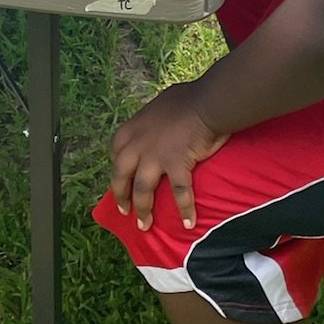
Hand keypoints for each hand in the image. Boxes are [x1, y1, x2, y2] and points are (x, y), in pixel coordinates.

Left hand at [109, 81, 227, 231]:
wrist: (208, 102)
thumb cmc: (190, 98)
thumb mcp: (162, 103)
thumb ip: (154, 117)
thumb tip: (159, 120)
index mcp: (134, 127)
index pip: (116, 149)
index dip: (117, 166)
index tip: (121, 177)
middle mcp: (139, 143)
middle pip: (121, 174)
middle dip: (120, 194)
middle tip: (123, 210)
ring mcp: (156, 155)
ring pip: (142, 189)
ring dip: (142, 209)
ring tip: (144, 225)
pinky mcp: (176, 165)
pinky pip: (179, 193)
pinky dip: (185, 210)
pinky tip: (189, 223)